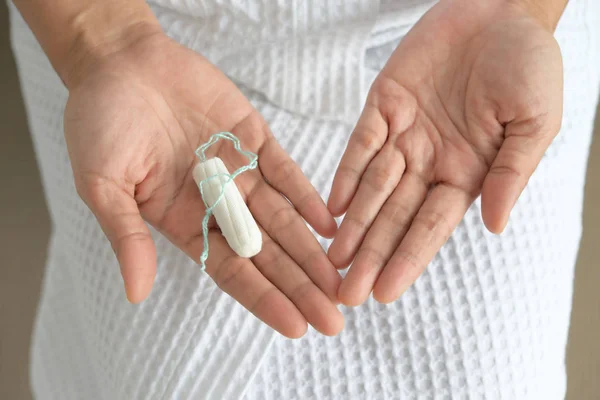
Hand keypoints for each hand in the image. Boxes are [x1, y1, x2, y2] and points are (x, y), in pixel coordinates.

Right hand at [65, 30, 342, 336]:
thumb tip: (136, 292)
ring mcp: (240, 173)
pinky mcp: (254, 139)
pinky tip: (330, 225)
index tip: (296, 325)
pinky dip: (307, 197)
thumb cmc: (100, 124)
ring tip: (341, 282)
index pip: (231, 271)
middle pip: (267, 254)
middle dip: (300, 286)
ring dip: (312, 251)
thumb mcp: (101, 184)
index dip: (264, 298)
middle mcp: (218, 205)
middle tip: (335, 320)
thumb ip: (126, 235)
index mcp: (183, 222)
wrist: (120, 63)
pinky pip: (286, 172)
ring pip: (284, 219)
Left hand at [327, 0, 562, 304]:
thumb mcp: (534, 123)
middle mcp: (430, 162)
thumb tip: (494, 226)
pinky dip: (345, 175)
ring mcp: (404, 136)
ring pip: (371, 189)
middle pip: (394, 217)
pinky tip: (332, 207)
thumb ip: (511, 173)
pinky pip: (360, 145)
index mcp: (467, 173)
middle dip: (371, 255)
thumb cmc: (528, 65)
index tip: (385, 293)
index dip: (407, 259)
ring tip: (333, 260)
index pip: (431, 226)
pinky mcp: (383, 106)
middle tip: (345, 293)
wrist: (501, 10)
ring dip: (353, 225)